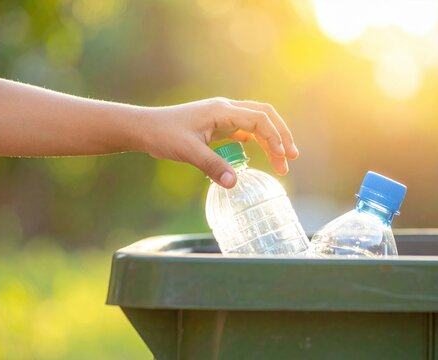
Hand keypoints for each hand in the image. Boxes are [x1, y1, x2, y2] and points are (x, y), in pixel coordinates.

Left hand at [140, 97, 298, 187]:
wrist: (145, 128)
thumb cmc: (163, 134)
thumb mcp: (188, 152)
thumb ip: (212, 166)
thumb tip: (235, 185)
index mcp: (221, 111)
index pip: (259, 120)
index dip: (275, 139)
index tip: (283, 159)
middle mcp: (225, 109)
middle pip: (264, 115)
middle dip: (281, 135)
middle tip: (291, 157)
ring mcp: (222, 115)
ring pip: (256, 121)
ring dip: (271, 137)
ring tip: (283, 158)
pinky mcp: (217, 124)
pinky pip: (244, 129)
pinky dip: (256, 139)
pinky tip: (259, 152)